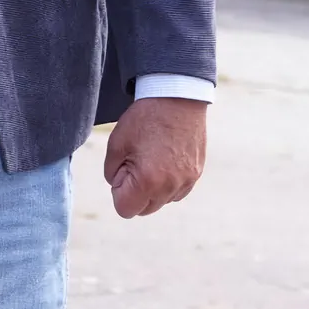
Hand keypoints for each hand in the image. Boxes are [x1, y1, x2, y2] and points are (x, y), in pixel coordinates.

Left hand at [104, 96, 207, 217]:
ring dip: (151, 189)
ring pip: (161, 201)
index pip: (125, 209)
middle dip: (134, 194)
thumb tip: (118, 187)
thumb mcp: (116, 144)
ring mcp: (186, 181)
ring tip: (150, 159)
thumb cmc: (143, 119)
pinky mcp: (196, 174)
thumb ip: (112, 173)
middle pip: (144, 210)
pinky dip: (167, 183)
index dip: (118, 192)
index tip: (121, 170)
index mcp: (148, 180)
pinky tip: (163, 161)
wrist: (176, 98)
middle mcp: (170, 186)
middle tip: (133, 163)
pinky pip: (176, 192)